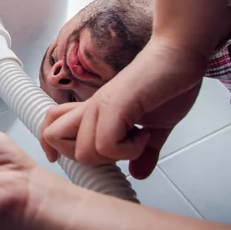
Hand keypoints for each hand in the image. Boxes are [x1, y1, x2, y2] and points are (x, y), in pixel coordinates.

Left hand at [41, 36, 203, 178]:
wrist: (180, 55)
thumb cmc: (168, 85)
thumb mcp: (156, 127)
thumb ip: (144, 151)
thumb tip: (138, 173)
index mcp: (92, 112)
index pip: (49, 126)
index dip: (53, 147)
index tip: (84, 158)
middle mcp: (89, 108)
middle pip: (52, 138)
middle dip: (87, 159)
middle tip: (122, 149)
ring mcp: (100, 105)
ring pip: (82, 152)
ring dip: (114, 156)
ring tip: (138, 137)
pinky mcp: (115, 104)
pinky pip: (105, 145)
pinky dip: (128, 151)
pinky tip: (145, 133)